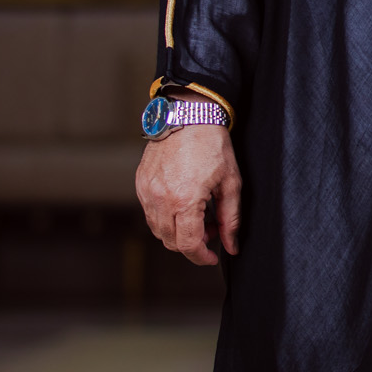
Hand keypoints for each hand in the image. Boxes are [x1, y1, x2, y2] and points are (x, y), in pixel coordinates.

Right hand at [135, 104, 239, 266]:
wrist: (189, 114)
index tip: (212, 257)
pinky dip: (165, 217)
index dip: (201, 257)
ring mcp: (146, 192)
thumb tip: (231, 246)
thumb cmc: (212, 144)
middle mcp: (160, 199)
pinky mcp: (140, 184)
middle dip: (192, 244)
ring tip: (199, 215)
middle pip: (171, 242)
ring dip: (177, 232)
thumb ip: (231, 218)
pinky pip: (149, 213)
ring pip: (157, 230)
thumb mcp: (231, 182)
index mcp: (184, 200)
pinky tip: (183, 203)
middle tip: (212, 228)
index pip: (188, 244)